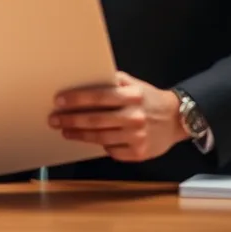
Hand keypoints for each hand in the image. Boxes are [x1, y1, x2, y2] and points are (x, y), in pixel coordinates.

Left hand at [49, 71, 188, 162]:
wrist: (176, 119)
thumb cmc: (149, 99)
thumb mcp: (133, 84)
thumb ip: (112, 81)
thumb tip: (84, 78)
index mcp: (132, 96)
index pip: (99, 96)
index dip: (76, 99)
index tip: (59, 101)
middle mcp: (135, 116)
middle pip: (95, 119)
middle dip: (70, 120)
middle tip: (54, 120)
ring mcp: (137, 136)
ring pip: (100, 137)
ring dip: (79, 134)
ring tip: (66, 131)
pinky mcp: (139, 152)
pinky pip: (112, 151)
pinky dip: (101, 145)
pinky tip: (92, 140)